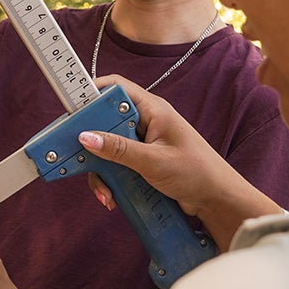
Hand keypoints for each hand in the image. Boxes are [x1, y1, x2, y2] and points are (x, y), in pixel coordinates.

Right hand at [79, 76, 279, 249]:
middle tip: (77, 160)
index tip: (70, 110)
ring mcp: (143, 143)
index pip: (116, 88)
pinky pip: (117, 165)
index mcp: (152, 110)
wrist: (217, 200)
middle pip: (105, 122)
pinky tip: (113, 197)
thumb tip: (86, 136)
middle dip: (92, 144)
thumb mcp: (153, 161)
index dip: (92, 94)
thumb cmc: (196, 172)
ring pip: (108, 148)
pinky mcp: (142, 162)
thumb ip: (119, 149)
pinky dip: (111, 180)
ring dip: (102, 170)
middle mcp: (146, 122)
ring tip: (105, 192)